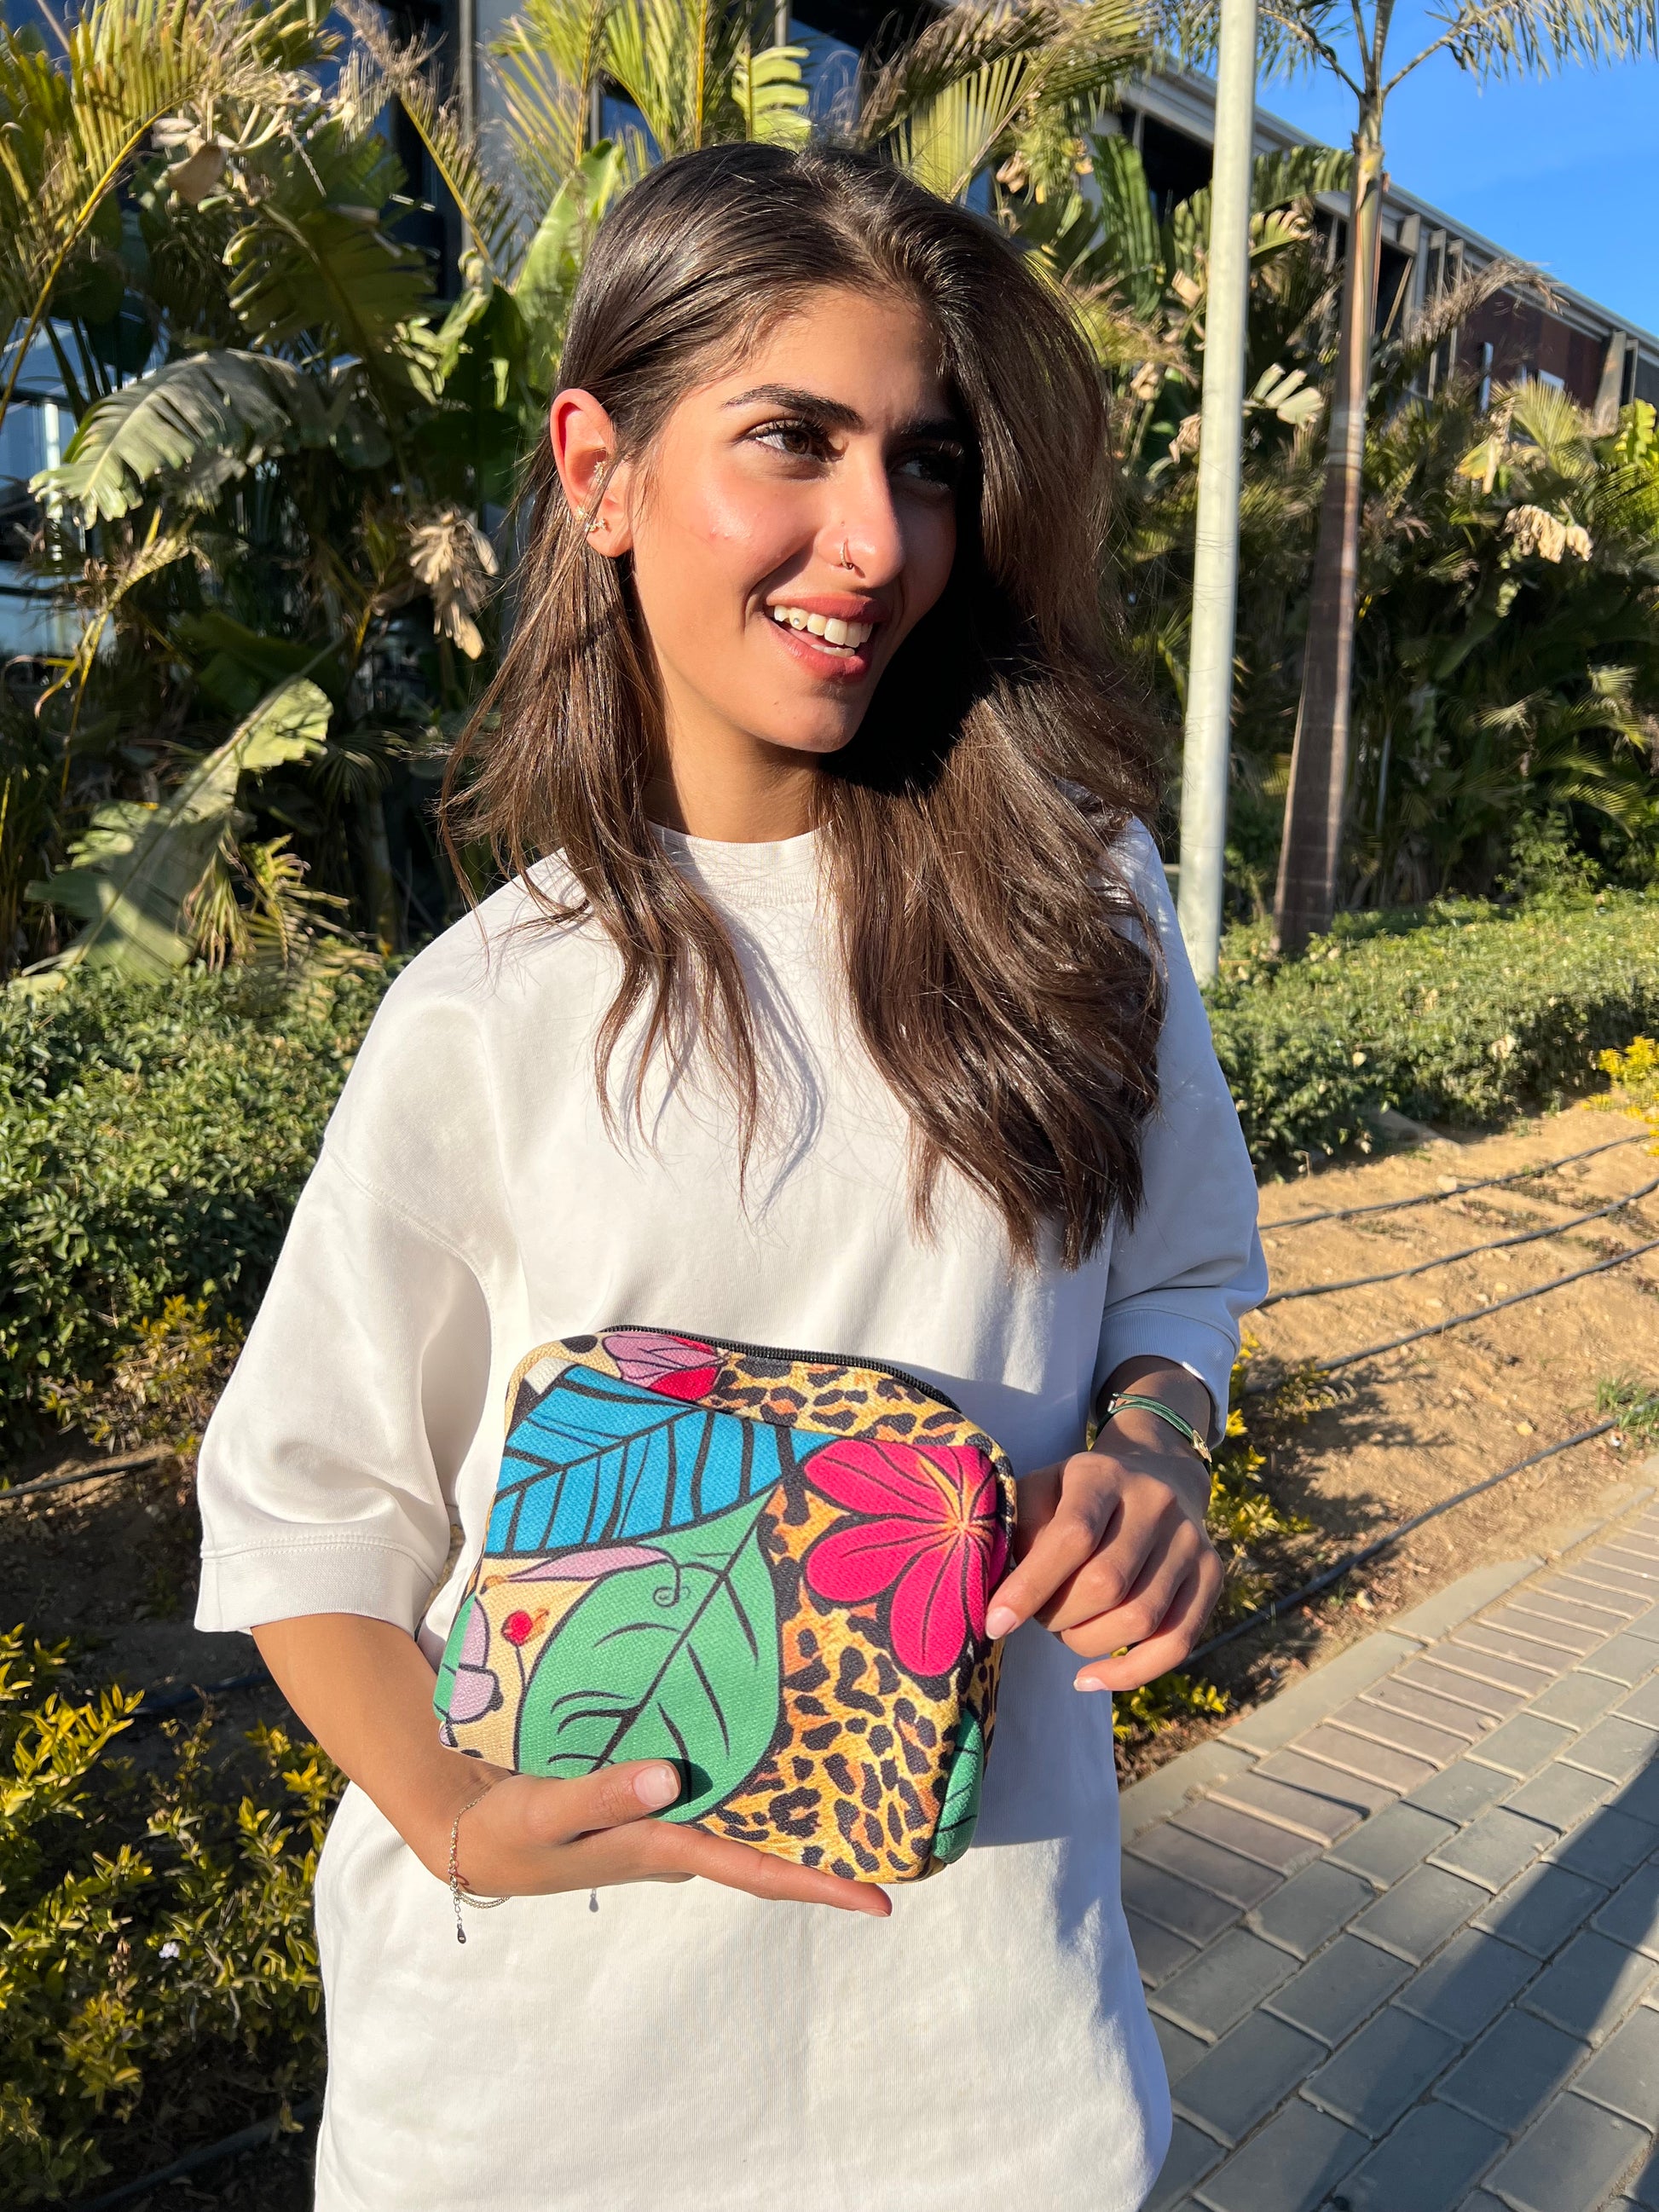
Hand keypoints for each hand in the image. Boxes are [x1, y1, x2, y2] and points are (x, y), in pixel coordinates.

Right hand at [250, 1613, 890, 1924]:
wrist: (466, 1825)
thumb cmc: (508, 1826)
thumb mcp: (547, 1811)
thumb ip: (605, 1792)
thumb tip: (672, 1778)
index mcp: (664, 1849)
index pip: (756, 1871)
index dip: (820, 1884)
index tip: (880, 1899)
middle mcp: (679, 1837)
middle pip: (768, 1842)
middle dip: (828, 1835)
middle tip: (896, 1806)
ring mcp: (668, 1817)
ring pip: (745, 1809)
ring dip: (793, 1797)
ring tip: (857, 1759)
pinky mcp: (651, 1793)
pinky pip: (714, 1783)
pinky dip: (747, 1764)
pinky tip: (771, 1726)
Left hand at [984, 1403, 1222, 1694]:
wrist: (1155, 1474)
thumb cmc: (1076, 1495)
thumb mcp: (1040, 1491)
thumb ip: (1018, 1532)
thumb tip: (999, 1597)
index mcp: (1103, 1474)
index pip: (1072, 1536)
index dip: (1031, 1587)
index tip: (995, 1623)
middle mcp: (1156, 1503)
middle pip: (1107, 1584)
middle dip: (1059, 1617)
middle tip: (1039, 1617)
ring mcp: (1191, 1541)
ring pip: (1140, 1619)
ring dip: (1088, 1643)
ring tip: (1064, 1632)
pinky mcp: (1212, 1575)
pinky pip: (1176, 1643)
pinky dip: (1131, 1674)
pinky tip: (1090, 1678)